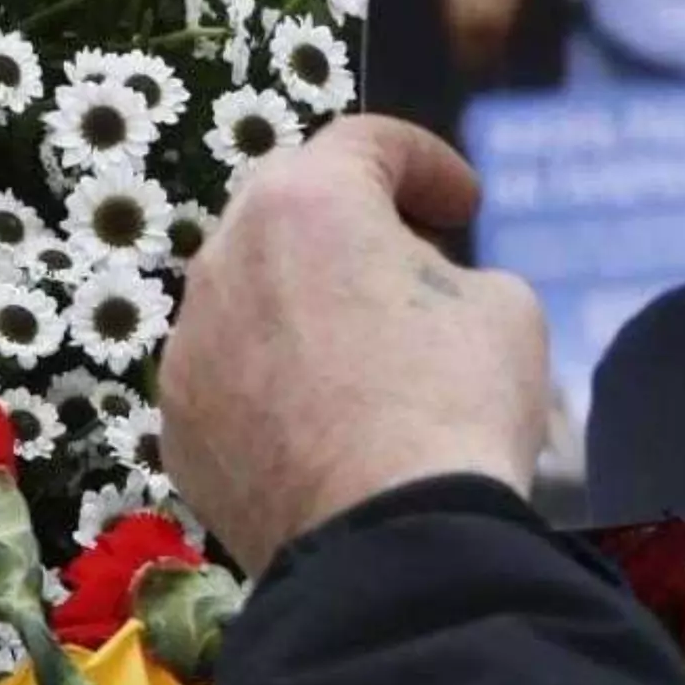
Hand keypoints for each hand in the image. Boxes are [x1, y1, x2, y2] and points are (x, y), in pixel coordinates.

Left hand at [159, 114, 549, 576]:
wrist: (387, 542)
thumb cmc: (455, 403)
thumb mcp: (505, 307)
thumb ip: (455, 272)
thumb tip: (424, 293)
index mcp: (307, 201)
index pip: (365, 142)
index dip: (426, 162)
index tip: (463, 207)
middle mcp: (226, 255)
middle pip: (289, 204)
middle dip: (353, 219)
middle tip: (411, 260)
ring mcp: (190, 342)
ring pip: (250, 290)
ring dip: (304, 297)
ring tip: (365, 347)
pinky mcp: (179, 421)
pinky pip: (231, 370)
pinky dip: (274, 374)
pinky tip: (324, 418)